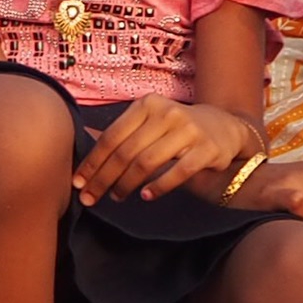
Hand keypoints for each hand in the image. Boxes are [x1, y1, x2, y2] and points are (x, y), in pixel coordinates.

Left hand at [73, 97, 249, 207]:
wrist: (224, 127)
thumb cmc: (175, 129)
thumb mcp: (148, 121)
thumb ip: (121, 132)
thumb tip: (83, 139)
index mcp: (146, 104)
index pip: (111, 137)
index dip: (92, 162)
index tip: (78, 183)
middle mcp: (166, 113)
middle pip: (126, 152)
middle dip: (104, 178)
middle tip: (91, 198)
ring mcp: (188, 130)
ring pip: (147, 162)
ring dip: (127, 184)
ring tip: (117, 196)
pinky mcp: (207, 149)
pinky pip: (177, 173)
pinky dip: (158, 187)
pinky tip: (145, 196)